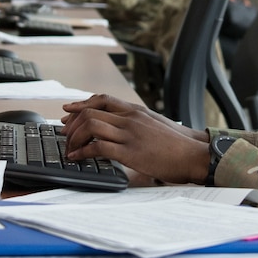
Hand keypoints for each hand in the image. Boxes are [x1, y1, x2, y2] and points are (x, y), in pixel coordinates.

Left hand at [62, 94, 210, 183]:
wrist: (194, 155)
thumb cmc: (176, 144)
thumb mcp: (154, 124)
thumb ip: (136, 122)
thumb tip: (121, 127)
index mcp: (135, 111)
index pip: (102, 99)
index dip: (81, 104)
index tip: (68, 111)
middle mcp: (130, 118)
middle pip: (90, 111)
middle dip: (72, 122)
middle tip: (64, 133)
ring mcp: (129, 134)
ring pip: (91, 126)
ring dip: (74, 136)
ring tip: (69, 147)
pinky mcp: (130, 152)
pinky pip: (98, 147)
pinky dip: (82, 152)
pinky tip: (77, 157)